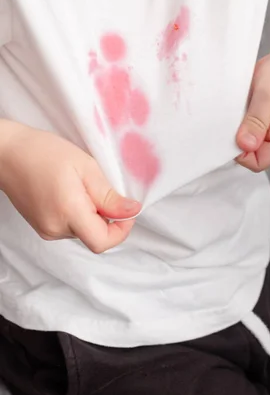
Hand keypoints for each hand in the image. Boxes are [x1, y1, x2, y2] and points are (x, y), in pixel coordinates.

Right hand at [0, 124, 140, 252]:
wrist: (8, 154)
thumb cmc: (45, 153)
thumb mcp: (86, 167)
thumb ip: (109, 195)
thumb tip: (132, 212)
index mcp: (68, 213)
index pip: (102, 242)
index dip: (121, 230)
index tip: (126, 209)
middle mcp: (56, 229)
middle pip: (94, 236)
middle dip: (106, 217)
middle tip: (100, 187)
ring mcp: (46, 230)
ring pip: (83, 231)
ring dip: (92, 214)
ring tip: (82, 185)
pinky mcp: (42, 226)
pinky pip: (70, 226)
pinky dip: (79, 213)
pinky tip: (72, 191)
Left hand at [236, 47, 269, 171]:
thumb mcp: (269, 92)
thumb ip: (257, 120)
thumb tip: (244, 146)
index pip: (258, 162)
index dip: (240, 153)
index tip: (229, 132)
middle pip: (252, 153)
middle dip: (238, 138)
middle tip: (231, 115)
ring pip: (249, 139)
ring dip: (239, 126)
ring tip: (237, 106)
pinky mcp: (269, 117)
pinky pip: (250, 125)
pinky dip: (241, 117)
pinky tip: (240, 102)